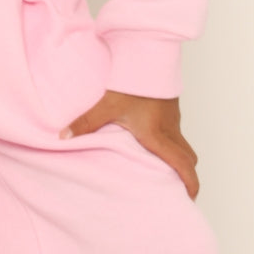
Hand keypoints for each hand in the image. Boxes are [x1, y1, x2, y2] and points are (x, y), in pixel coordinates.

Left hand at [59, 89, 199, 199]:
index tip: (189, 199)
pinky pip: (176, 133)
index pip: (183, 165)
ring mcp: (172, 119)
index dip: (190, 185)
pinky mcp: (170, 110)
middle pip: (189, 159)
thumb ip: (86, 123)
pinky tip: (152, 144)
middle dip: (187, 177)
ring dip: (178, 160)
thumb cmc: (131, 80)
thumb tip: (63, 136)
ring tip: (163, 172)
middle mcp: (170, 129)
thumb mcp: (106, 105)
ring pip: (183, 145)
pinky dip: (171, 145)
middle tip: (177, 191)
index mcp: (157, 135)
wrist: (146, 54)